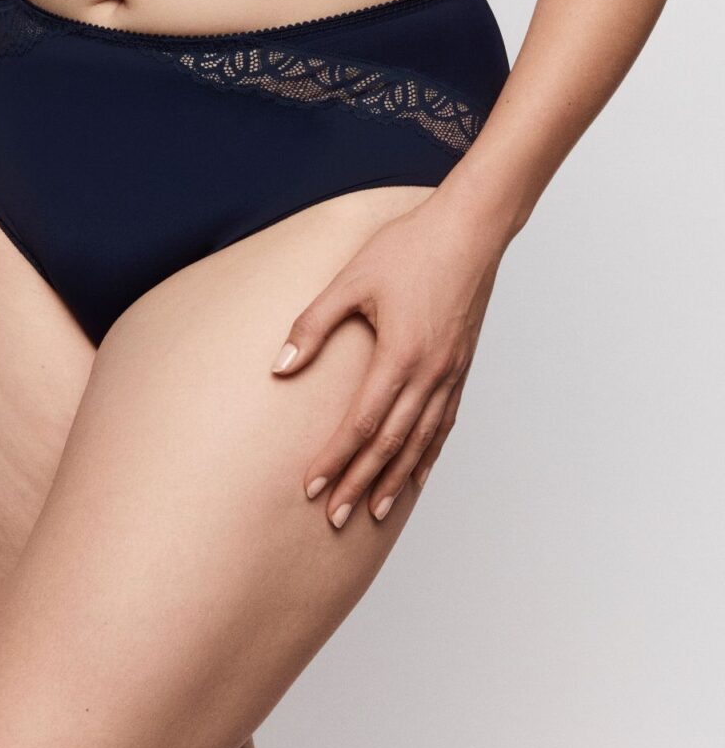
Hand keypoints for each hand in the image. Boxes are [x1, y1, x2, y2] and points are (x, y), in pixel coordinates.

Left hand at [271, 193, 504, 527]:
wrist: (470, 229)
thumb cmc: (409, 248)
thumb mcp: (350, 281)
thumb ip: (312, 326)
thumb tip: (279, 368)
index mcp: (400, 355)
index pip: (361, 426)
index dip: (334, 460)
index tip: (311, 488)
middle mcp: (430, 374)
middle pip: (390, 445)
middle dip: (360, 484)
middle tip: (335, 518)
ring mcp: (450, 374)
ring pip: (420, 443)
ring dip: (394, 480)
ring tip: (373, 511)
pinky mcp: (461, 368)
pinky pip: (444, 425)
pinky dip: (427, 455)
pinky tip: (415, 474)